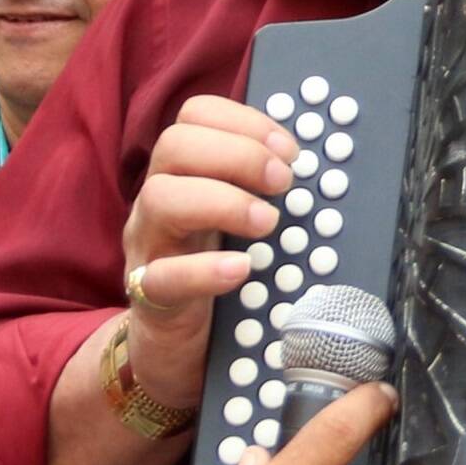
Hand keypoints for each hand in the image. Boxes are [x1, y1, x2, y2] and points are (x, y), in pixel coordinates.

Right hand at [116, 96, 297, 407]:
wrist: (176, 348)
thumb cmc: (216, 276)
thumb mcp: (238, 223)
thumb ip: (263, 191)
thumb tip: (318, 164)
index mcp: (183, 176)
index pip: (195, 116)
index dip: (244, 121)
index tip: (290, 149)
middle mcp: (158, 202)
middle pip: (174, 145)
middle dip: (237, 154)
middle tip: (283, 182)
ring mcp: (148, 247)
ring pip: (160, 198)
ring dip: (222, 201)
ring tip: (266, 223)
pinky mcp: (149, 298)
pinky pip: (161, 276)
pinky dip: (204, 269)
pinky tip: (241, 269)